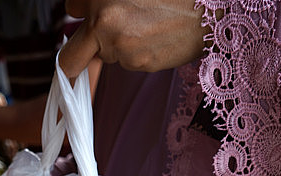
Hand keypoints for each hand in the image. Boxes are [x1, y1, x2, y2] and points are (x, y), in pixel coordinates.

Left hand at [60, 0, 206, 76]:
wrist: (210, 7)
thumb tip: (77, 9)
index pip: (72, 8)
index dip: (82, 14)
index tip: (86, 21)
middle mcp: (104, 22)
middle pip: (71, 59)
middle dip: (77, 57)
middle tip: (94, 47)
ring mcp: (121, 47)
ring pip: (107, 55)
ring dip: (118, 44)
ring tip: (147, 24)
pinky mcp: (139, 63)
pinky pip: (128, 62)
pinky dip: (138, 52)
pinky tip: (157, 35)